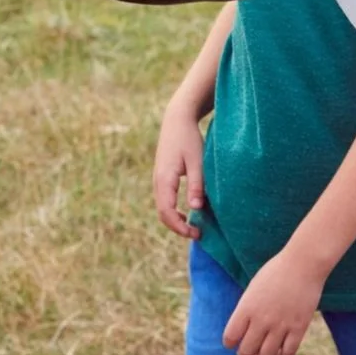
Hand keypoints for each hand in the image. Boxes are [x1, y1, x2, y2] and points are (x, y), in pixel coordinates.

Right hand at [151, 102, 205, 239]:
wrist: (177, 120)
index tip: (196, 233)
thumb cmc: (189, 139)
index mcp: (164, 179)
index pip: (167, 212)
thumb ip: (196, 185)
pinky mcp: (162, 177)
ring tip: (194, 227)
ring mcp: (158, 180)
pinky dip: (174, 211)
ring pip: (162, 208)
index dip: (180, 227)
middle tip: (197, 234)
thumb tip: (196, 209)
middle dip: (178, 227)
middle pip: (162, 214)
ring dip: (176, 220)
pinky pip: (164, 201)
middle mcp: (157, 182)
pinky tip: (188, 213)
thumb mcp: (197, 161)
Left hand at [222, 252, 324, 354]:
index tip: (233, 343)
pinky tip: (281, 350)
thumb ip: (246, 309)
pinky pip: (287, 353)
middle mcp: (261, 320)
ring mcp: (280, 326)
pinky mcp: (299, 328)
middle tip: (247, 353)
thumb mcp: (253, 288)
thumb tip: (243, 328)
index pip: (230, 338)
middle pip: (246, 351)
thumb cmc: (276, 271)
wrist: (303, 264)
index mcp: (246, 308)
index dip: (230, 344)